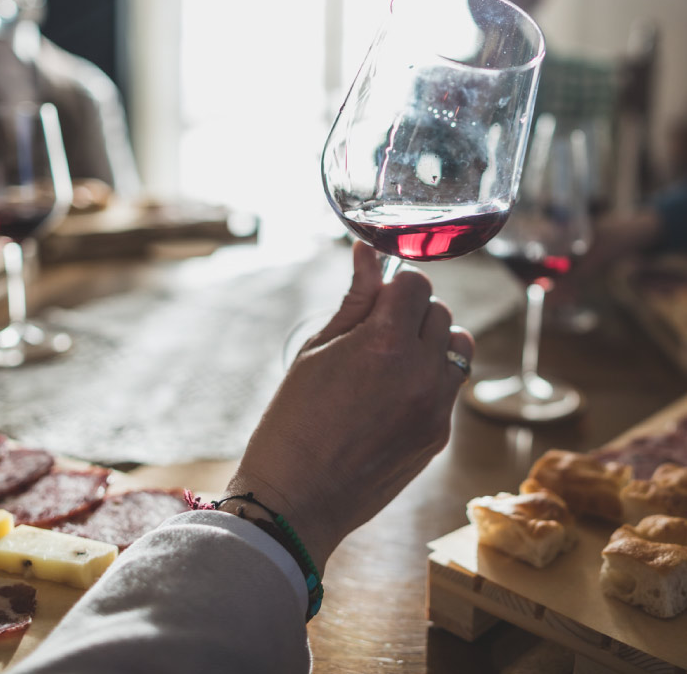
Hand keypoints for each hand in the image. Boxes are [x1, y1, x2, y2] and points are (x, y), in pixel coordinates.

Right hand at [225, 242, 472, 571]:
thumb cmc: (293, 420)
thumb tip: (367, 253)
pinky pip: (451, 387)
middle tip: (377, 332)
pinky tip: (394, 395)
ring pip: (458, 347)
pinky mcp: (440, 435)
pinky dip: (431, 379)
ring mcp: (437, 408)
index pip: (416, 284)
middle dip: (412, 312)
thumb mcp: (316, 350)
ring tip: (395, 359)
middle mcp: (421, 372)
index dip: (394, 285)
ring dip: (433, 342)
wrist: (298, 498)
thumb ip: (354, 300)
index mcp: (384, 344)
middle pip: (440, 312)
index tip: (377, 298)